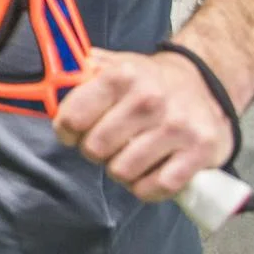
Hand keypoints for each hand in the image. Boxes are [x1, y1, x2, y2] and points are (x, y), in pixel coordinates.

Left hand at [51, 48, 235, 201]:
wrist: (206, 84)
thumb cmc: (148, 81)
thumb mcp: (115, 66)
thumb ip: (79, 74)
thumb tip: (46, 85)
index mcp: (122, 75)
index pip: (72, 118)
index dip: (66, 131)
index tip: (73, 132)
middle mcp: (150, 100)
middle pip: (96, 149)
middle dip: (95, 151)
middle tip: (107, 144)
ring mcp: (177, 127)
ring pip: (123, 171)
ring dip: (120, 171)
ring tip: (129, 156)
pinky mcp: (200, 152)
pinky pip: (156, 187)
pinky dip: (146, 188)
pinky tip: (149, 173)